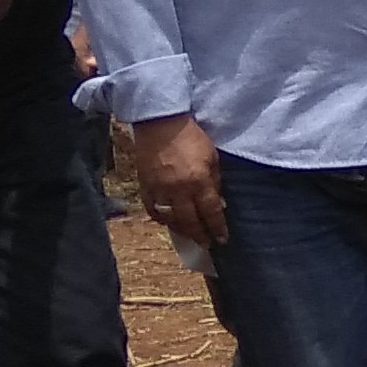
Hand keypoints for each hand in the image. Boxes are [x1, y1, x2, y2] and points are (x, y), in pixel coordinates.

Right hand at [131, 114, 227, 251]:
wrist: (160, 123)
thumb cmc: (191, 136)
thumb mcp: (212, 157)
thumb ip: (215, 181)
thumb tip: (218, 202)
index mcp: (198, 181)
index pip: (211, 212)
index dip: (217, 228)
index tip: (222, 239)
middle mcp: (178, 190)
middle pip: (190, 221)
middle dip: (200, 235)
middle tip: (207, 244)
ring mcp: (159, 189)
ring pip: (170, 219)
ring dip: (181, 230)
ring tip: (189, 235)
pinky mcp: (144, 185)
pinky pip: (152, 209)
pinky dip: (161, 218)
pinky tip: (168, 221)